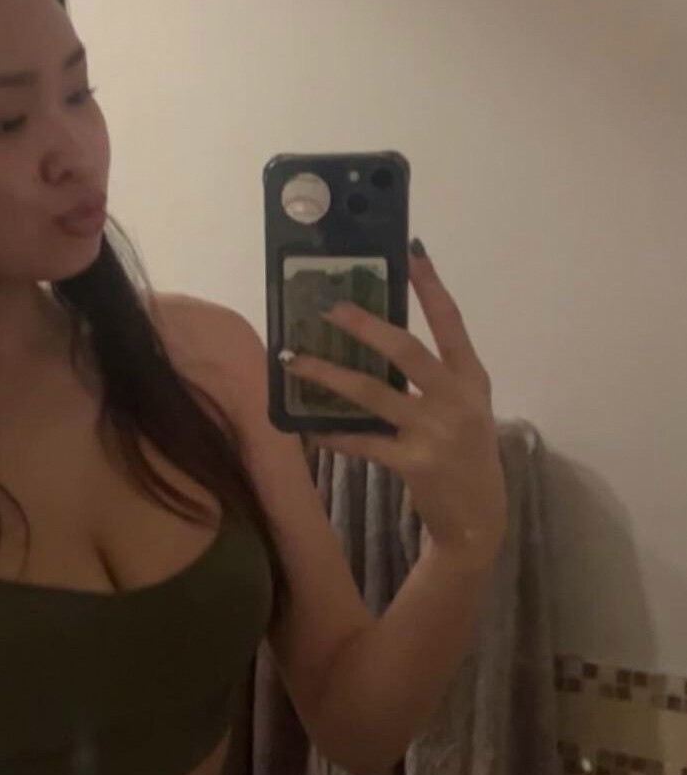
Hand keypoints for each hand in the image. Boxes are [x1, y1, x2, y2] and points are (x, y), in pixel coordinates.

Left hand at [280, 242, 507, 571]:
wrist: (480, 521)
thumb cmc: (464, 458)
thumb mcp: (463, 410)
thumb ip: (434, 380)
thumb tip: (379, 344)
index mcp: (472, 379)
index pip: (452, 322)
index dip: (431, 287)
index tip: (411, 252)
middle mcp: (458, 400)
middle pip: (407, 350)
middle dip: (366, 326)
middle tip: (330, 309)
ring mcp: (436, 432)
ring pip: (373, 393)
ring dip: (328, 376)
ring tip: (294, 360)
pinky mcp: (414, 463)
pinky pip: (362, 441)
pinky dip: (332, 433)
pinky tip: (307, 427)